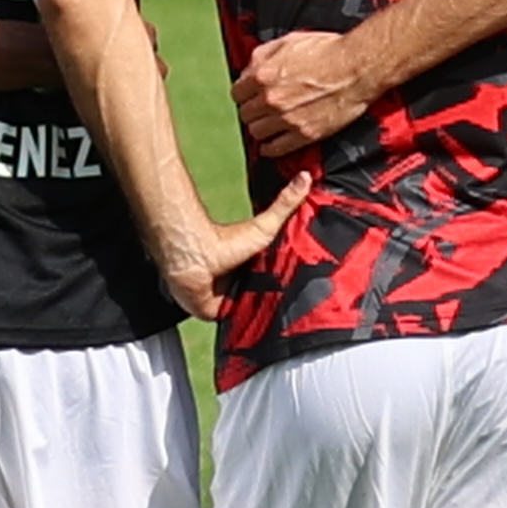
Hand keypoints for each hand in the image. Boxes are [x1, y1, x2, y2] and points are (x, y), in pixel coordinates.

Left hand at [151, 170, 307, 321]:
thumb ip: (286, 204)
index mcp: (257, 271)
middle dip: (279, 309)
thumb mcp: (266, 226)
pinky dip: (244, 328)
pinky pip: (234, 327)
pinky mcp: (217, 315)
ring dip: (261, 320)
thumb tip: (306, 175)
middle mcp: (245, 287)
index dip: (291, 291)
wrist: (195, 258)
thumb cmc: (226, 241)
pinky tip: (258, 332)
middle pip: (267, 302)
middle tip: (300, 317)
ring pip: (252, 316)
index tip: (312, 296)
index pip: (279, 284)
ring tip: (282, 327)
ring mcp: (231, 302)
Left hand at [231, 25, 376, 162]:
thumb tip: (247, 71)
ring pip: (257, 132)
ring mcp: (287, 119)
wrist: (358, 67)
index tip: (251, 96)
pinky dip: (270, 148)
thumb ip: (262, 56)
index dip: (244, 94)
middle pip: (245, 115)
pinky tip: (272, 144)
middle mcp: (270, 99)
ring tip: (269, 124)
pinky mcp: (304, 134)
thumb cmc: (328, 50)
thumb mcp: (289, 41)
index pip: (236, 94)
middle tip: (262, 110)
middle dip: (252, 111)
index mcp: (263, 75)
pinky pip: (276, 149)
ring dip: (261, 128)